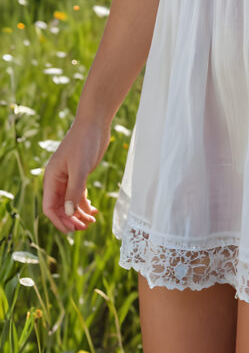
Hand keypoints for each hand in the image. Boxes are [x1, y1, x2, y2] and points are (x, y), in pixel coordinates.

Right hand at [42, 119, 110, 233]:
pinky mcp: (80, 174)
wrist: (95, 123)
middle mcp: (58, 180)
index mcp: (52, 178)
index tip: (71, 229)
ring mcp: (69, 177)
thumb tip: (68, 213)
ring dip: (79, 214)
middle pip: (60, 207)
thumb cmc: (84, 142)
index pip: (49, 207)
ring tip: (91, 222)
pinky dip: (85, 205)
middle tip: (84, 228)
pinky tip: (94, 211)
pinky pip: (79, 195)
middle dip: (70, 219)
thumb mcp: (80, 168)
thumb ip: (74, 191)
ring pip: (70, 203)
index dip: (58, 220)